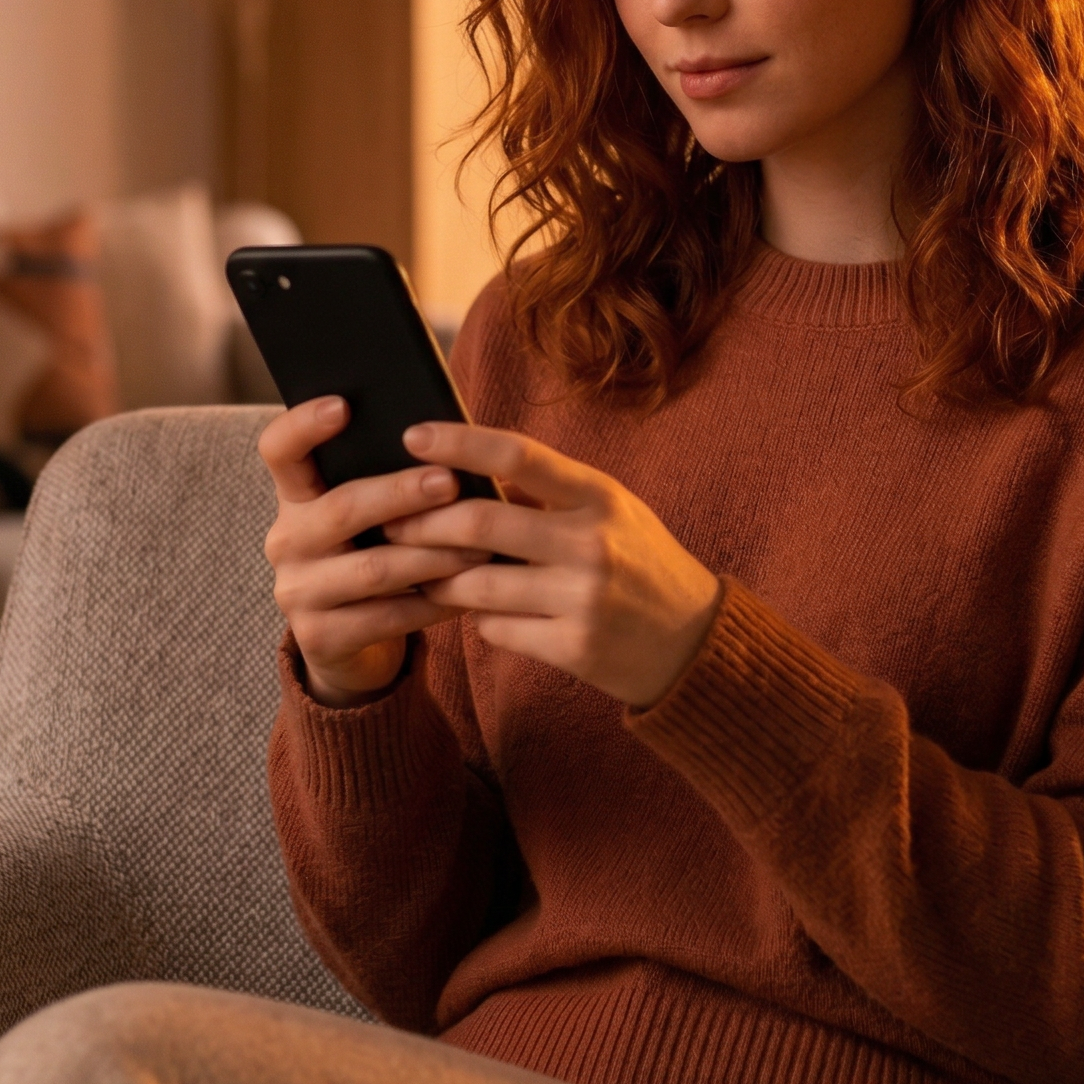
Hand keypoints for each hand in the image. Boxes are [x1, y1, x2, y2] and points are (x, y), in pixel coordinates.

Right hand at [258, 399, 489, 707]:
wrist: (350, 642)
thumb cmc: (374, 553)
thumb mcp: (370, 515)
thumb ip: (386, 478)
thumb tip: (452, 439)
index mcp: (296, 497)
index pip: (279, 450)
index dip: (303, 424)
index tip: (344, 404)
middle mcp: (287, 541)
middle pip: (341, 508)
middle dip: (401, 493)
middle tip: (451, 481)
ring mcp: (298, 592)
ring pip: (374, 569)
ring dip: (434, 555)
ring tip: (482, 544)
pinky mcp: (320, 638)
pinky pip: (388, 618)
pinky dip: (434, 603)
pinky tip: (471, 591)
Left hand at [383, 423, 721, 707]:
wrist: (693, 641)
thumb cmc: (639, 561)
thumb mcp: (609, 510)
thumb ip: (549, 492)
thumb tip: (463, 468)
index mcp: (599, 495)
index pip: (518, 455)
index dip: (459, 443)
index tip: (412, 435)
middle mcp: (593, 543)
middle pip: (479, 525)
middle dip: (422, 525)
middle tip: (390, 523)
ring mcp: (584, 598)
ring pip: (477, 585)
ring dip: (439, 580)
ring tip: (422, 573)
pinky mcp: (575, 648)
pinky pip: (497, 630)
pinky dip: (481, 620)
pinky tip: (485, 614)